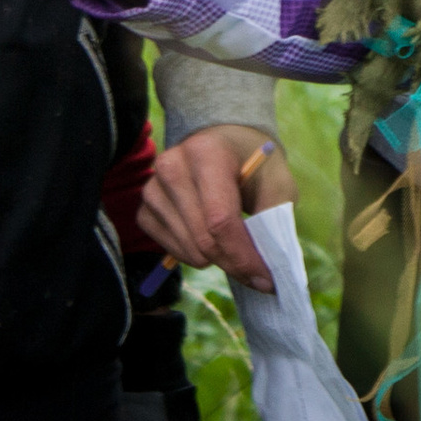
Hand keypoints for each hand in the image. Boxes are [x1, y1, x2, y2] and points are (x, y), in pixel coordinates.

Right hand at [142, 124, 295, 292]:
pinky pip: (168, 250)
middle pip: (203, 238)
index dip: (243, 254)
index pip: (220, 219)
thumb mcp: (276, 178)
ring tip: (235, 245)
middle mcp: (172, 167)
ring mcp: (152, 189)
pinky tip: (209, 238)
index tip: (265, 278)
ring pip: (186, 249)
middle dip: (233, 263)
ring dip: (215, 260)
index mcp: (208, 152)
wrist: (223, 141)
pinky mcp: (144, 210)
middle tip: (257, 275)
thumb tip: (269, 262)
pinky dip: (194, 255)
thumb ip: (275, 214)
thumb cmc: (252, 162)